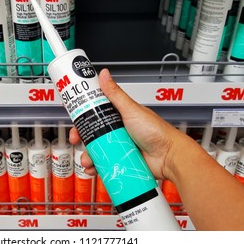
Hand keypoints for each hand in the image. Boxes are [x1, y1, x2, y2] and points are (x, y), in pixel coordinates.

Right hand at [69, 68, 202, 181]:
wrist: (169, 157)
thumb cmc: (155, 131)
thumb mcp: (131, 110)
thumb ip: (116, 94)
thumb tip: (104, 74)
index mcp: (119, 116)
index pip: (96, 113)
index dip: (83, 116)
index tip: (74, 118)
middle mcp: (117, 131)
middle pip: (92, 133)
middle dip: (81, 137)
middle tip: (76, 140)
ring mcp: (118, 147)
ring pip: (95, 150)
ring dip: (87, 155)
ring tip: (87, 160)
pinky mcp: (121, 162)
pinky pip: (104, 164)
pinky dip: (96, 167)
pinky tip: (93, 169)